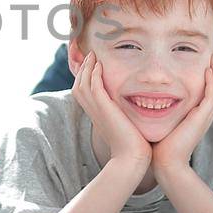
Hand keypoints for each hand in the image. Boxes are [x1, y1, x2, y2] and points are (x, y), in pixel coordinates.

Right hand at [71, 50, 148, 166]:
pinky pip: (94, 86)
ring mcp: (96, 110)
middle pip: (78, 84)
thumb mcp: (125, 126)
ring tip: (92, 55)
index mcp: (96, 114)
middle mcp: (93, 111)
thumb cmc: (133, 145)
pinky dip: (94, 74)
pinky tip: (99, 65)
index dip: (85, 77)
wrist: (131, 157)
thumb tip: (133, 109)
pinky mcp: (104, 108)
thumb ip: (124, 115)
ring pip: (83, 83)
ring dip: (87, 67)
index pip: (83, 91)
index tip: (92, 65)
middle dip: (82, 69)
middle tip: (89, 55)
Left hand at [151, 54, 212, 179]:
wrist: (165, 162)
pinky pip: (212, 97)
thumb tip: (150, 95)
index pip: (212, 88)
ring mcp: (206, 116)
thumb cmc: (161, 143)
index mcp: (199, 112)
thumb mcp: (165, 119)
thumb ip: (164, 106)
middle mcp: (206, 113)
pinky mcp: (202, 119)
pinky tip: (209, 70)